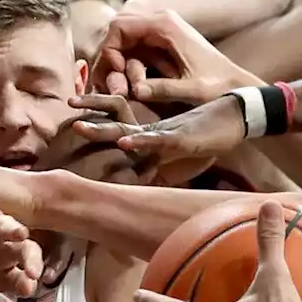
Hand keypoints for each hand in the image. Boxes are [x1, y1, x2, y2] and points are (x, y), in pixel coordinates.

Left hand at [66, 93, 213, 184]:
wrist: (236, 117)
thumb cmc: (209, 136)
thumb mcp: (180, 156)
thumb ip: (161, 166)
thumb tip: (142, 185)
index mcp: (149, 135)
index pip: (116, 131)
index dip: (95, 127)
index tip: (69, 128)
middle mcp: (151, 132)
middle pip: (113, 126)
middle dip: (90, 122)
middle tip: (66, 117)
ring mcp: (164, 133)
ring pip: (128, 130)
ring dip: (102, 129)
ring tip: (78, 125)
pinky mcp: (181, 137)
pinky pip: (157, 139)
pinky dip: (141, 142)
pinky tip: (125, 143)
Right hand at [91, 10, 261, 105]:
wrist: (238, 88)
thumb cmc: (220, 87)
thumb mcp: (193, 90)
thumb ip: (165, 89)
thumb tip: (135, 91)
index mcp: (165, 25)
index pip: (119, 26)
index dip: (109, 50)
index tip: (116, 74)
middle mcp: (158, 24)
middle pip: (116, 37)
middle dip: (109, 64)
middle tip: (115, 91)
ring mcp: (157, 36)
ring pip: (121, 49)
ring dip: (116, 72)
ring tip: (122, 96)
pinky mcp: (157, 50)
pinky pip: (131, 58)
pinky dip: (125, 75)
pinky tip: (126, 94)